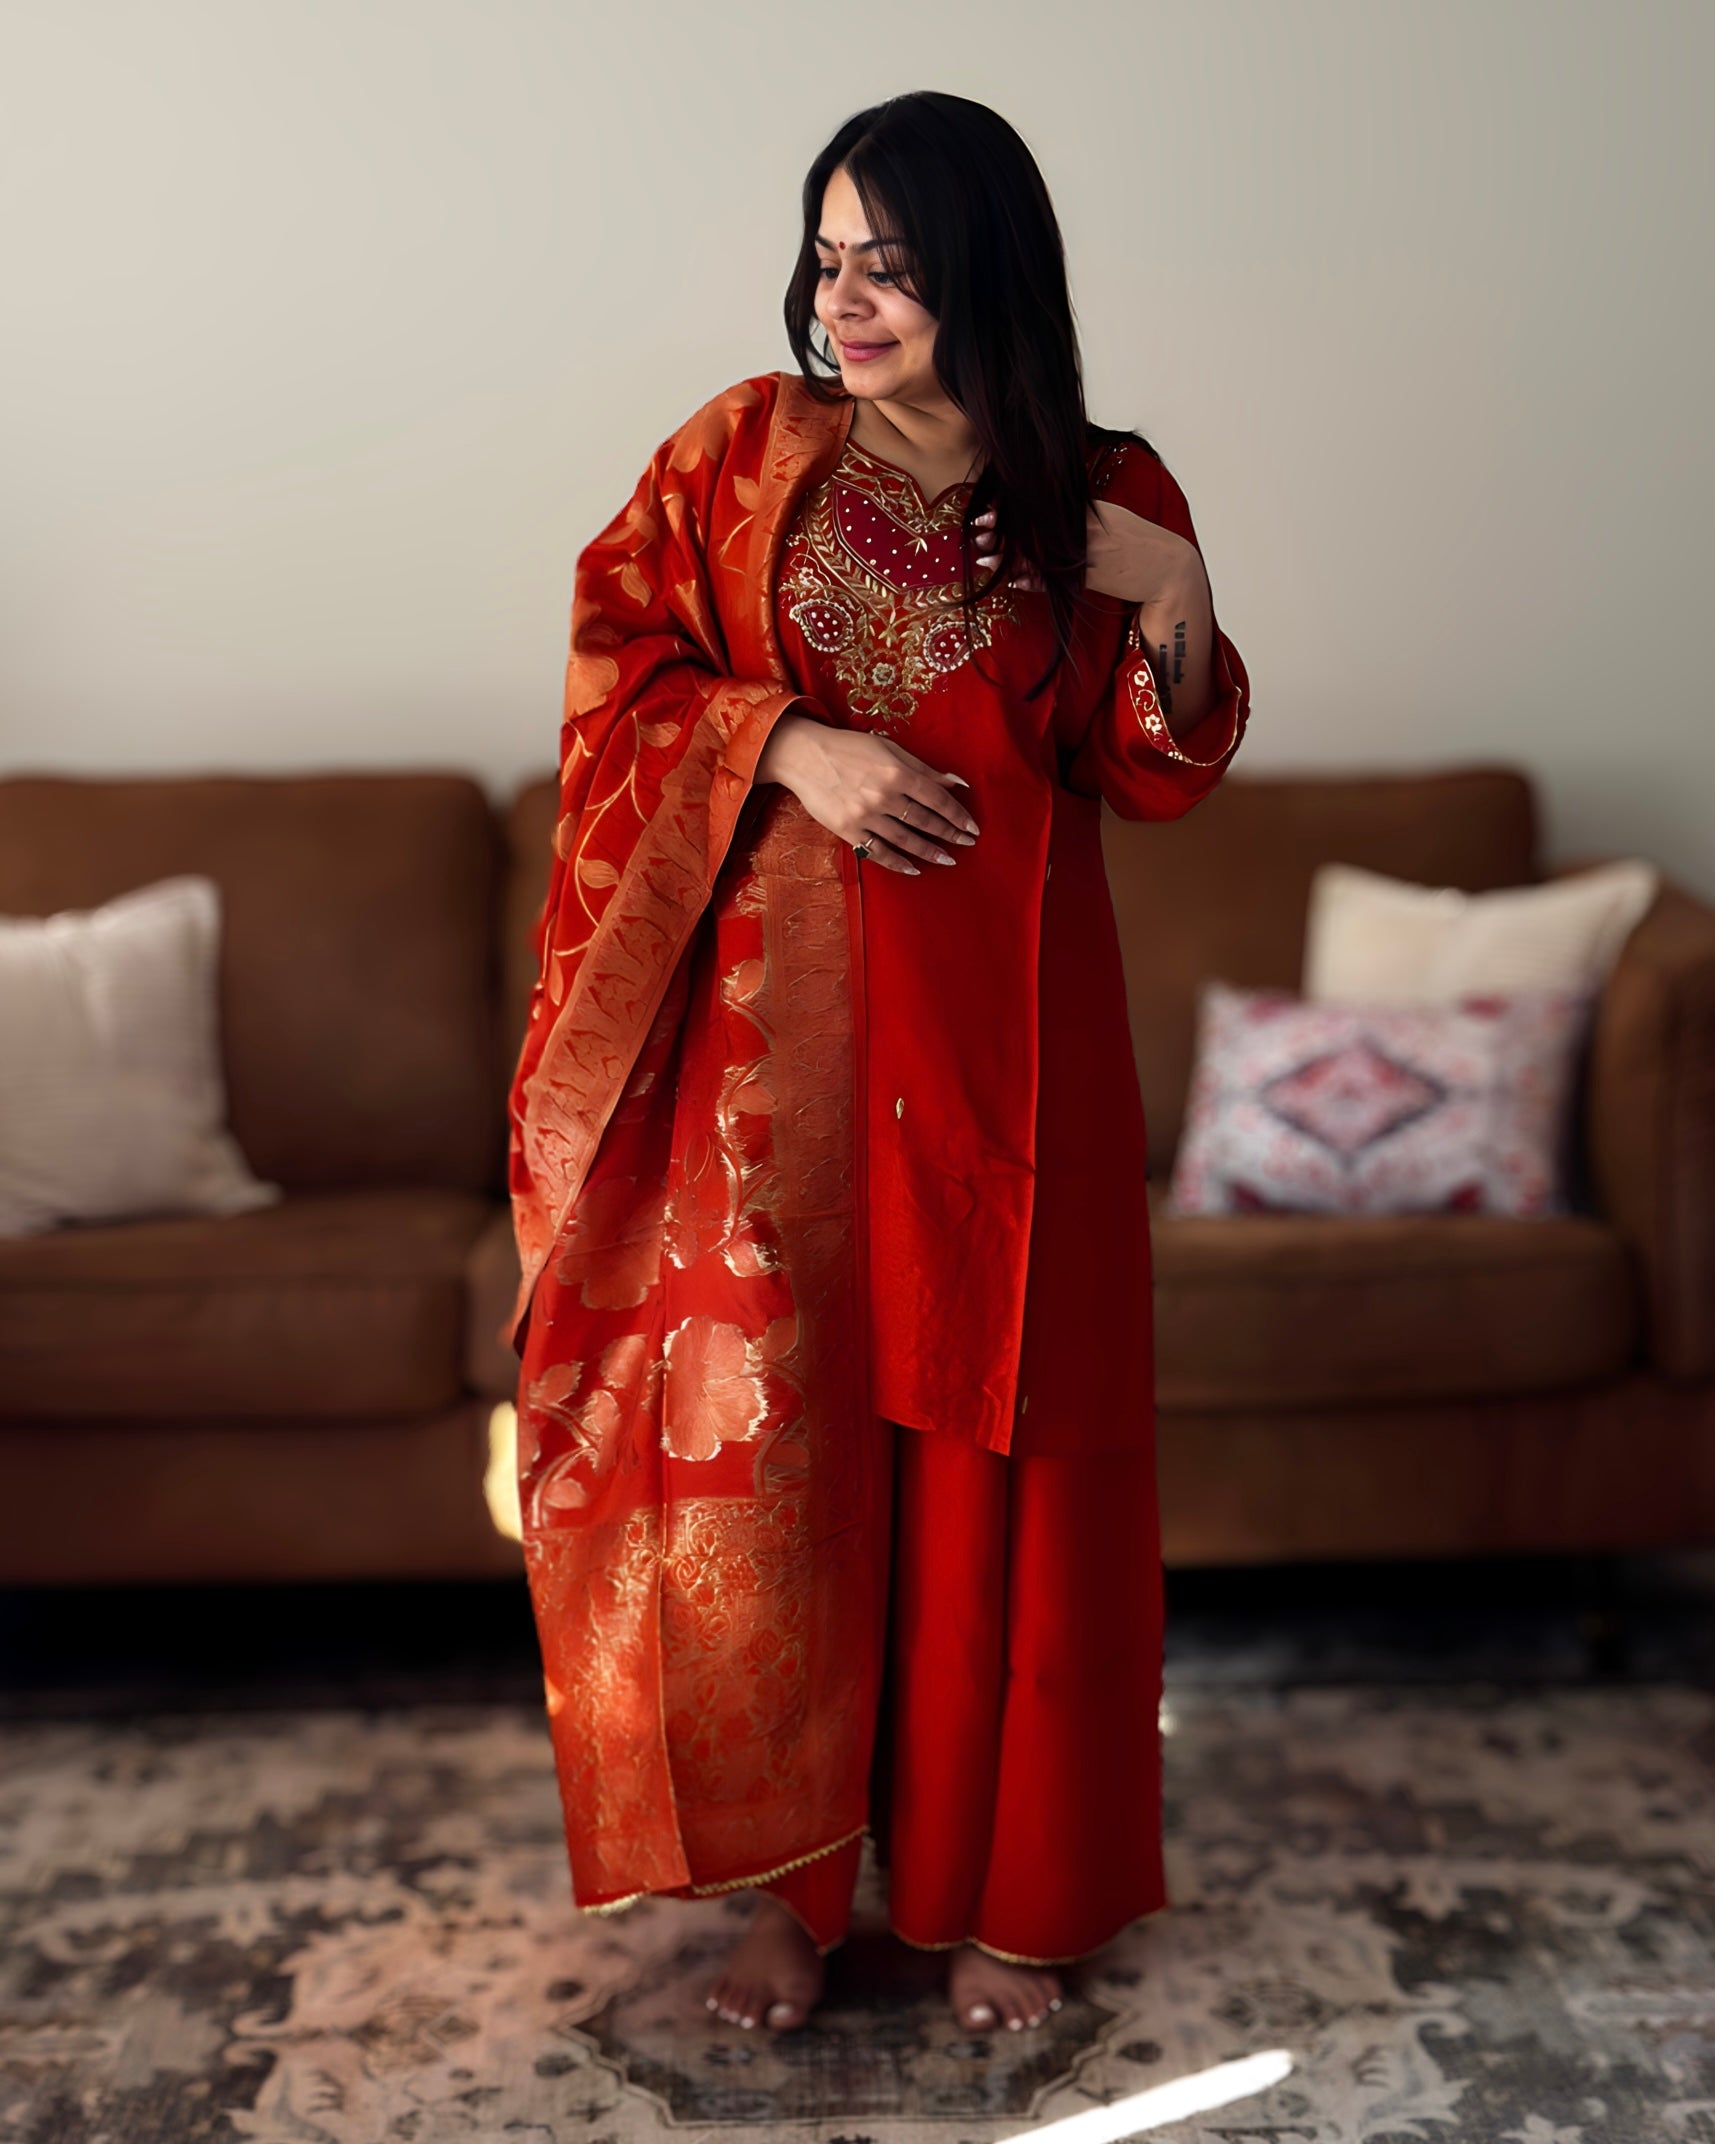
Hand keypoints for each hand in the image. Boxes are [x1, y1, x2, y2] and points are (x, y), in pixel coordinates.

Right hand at [755, 714, 978, 875]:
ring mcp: (865, 815)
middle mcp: (883, 795)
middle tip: (967, 844)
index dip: (957, 814)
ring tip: (947, 860)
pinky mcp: (848, 830)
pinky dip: (897, 862)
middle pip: (925, 820)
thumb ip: (923, 768)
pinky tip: (913, 869)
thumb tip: (957, 782)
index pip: (937, 798)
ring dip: (929, 852)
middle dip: (950, 834)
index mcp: (897, 772)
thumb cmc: (849, 748)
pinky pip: (877, 851)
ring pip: (905, 839)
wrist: (804, 756)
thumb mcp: (889, 749)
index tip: (972, 827)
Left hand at [970, 501, 1206, 606]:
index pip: (1042, 504)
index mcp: (1087, 509)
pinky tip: (1014, 582)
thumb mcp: (1107, 516)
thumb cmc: (1135, 539)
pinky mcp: (1092, 578)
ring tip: (986, 560)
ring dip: (1010, 560)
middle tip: (980, 532)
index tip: (988, 510)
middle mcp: (1086, 528)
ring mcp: (1088, 553)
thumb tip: (1042, 507)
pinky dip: (1034, 581)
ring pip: (1041, 555)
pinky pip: (1056, 579)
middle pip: (1036, 528)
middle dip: (1004, 531)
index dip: (1012, 507)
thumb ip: (1077, 513)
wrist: (1168, 569)